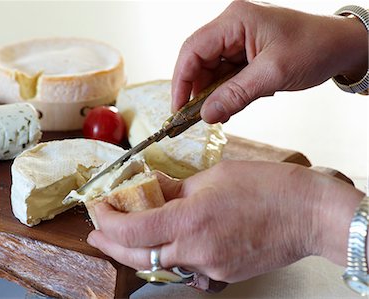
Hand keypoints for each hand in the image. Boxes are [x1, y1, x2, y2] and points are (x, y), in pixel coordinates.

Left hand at [87, 161, 362, 281]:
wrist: (308, 214)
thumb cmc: (268, 188)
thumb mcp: (213, 176)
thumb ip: (176, 188)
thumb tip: (152, 190)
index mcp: (190, 219)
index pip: (130, 229)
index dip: (106, 221)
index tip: (98, 209)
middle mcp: (196, 250)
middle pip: (137, 256)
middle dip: (110, 244)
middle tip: (97, 234)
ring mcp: (210, 268)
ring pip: (159, 265)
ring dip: (137, 251)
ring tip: (125, 236)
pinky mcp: (222, 275)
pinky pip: (185, 269)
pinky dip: (169, 256)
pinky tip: (166, 243)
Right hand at [172, 0, 367, 122]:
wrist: (342, 46)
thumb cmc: (314, 48)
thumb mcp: (272, 74)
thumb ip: (235, 94)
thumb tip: (206, 115)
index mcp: (235, 21)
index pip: (193, 50)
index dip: (181, 80)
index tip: (178, 108)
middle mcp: (232, 26)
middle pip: (198, 60)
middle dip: (195, 90)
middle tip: (195, 117)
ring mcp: (238, 39)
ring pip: (210, 69)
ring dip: (210, 93)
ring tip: (215, 114)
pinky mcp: (245, 52)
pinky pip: (225, 73)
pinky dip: (224, 92)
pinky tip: (228, 107)